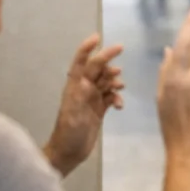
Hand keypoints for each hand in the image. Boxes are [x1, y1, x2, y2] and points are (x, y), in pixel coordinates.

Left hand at [45, 35, 124, 176]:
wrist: (68, 153)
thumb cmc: (68, 134)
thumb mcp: (72, 116)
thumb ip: (79, 98)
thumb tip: (87, 81)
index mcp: (74, 87)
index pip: (80, 63)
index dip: (86, 49)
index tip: (97, 37)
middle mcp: (83, 90)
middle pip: (96, 69)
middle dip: (108, 58)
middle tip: (121, 48)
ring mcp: (91, 99)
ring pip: (105, 82)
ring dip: (114, 79)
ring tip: (120, 85)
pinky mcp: (98, 110)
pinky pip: (110, 97)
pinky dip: (116, 98)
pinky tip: (119, 106)